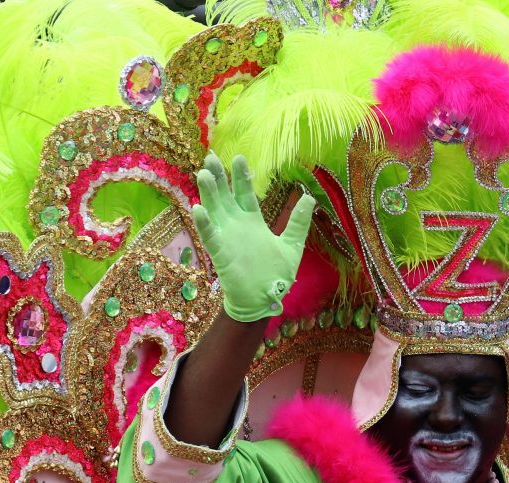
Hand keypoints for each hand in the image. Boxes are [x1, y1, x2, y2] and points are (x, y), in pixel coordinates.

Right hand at [192, 153, 315, 321]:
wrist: (264, 299)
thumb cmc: (276, 275)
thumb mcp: (292, 246)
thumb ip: (298, 223)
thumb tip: (309, 197)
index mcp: (254, 223)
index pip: (245, 194)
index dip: (241, 177)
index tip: (238, 157)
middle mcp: (238, 226)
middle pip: (226, 197)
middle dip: (220, 178)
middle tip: (211, 157)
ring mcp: (227, 238)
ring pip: (215, 211)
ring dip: (209, 194)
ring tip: (203, 174)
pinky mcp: (221, 253)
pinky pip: (210, 236)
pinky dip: (204, 223)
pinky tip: (198, 208)